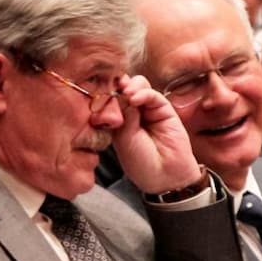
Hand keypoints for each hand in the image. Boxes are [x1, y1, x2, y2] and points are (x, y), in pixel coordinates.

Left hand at [112, 75, 201, 193]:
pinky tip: (135, 98)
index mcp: (117, 121)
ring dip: (130, 87)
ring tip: (126, 94)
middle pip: (123, 89)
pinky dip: (142, 93)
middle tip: (112, 88)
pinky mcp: (163, 109)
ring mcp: (148, 109)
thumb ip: (121, 115)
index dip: (105, 92)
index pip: (110, 99)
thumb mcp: (122, 138)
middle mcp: (132, 113)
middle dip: (116, 86)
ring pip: (138, 86)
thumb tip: (121, 93)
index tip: (97, 90)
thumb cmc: (141, 162)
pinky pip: (152, 94)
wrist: (164, 174)